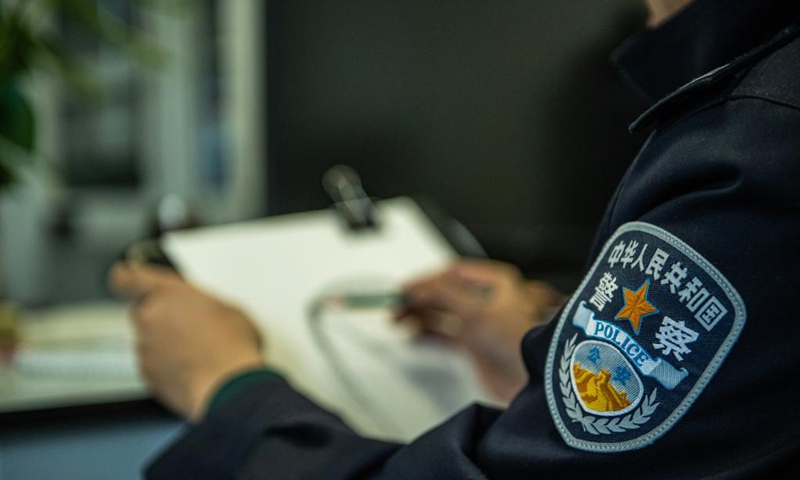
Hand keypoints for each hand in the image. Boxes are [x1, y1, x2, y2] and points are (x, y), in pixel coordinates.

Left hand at [109, 262, 265, 421]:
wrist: (226, 385)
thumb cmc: (230, 346)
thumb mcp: (229, 309)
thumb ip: (204, 303)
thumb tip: (206, 312)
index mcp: (168, 293)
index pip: (128, 278)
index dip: (125, 277)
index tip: (125, 276)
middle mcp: (150, 317)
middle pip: (143, 310)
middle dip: (161, 317)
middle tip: (188, 325)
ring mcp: (145, 346)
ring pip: (149, 339)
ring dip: (165, 342)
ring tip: (197, 351)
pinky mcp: (146, 373)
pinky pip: (152, 363)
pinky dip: (166, 364)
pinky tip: (192, 367)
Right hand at [397, 259, 563, 402]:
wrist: (532, 381)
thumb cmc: (517, 341)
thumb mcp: (475, 310)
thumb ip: (442, 294)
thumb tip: (417, 287)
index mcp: (495, 282)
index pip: (452, 272)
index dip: (427, 279)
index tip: (406, 288)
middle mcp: (487, 300)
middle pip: (444, 292)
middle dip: (420, 298)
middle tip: (396, 304)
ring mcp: (480, 323)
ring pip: (442, 312)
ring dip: (420, 315)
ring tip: (398, 319)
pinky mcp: (475, 344)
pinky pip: (445, 333)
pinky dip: (428, 333)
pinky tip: (413, 334)